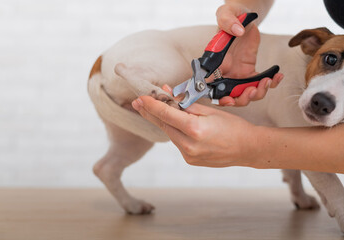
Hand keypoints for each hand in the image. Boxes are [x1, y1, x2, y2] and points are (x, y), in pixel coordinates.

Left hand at [131, 95, 260, 167]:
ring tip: (154, 109)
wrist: (247, 149)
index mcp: (195, 130)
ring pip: (170, 134)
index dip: (151, 105)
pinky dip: (174, 131)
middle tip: (137, 103)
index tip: (141, 97)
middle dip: (150, 113)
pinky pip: (178, 142)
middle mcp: (189, 146)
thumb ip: (186, 105)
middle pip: (164, 125)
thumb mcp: (210, 111)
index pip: (166, 114)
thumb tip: (168, 95)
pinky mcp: (190, 160)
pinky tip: (174, 123)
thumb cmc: (233, 127)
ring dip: (163, 121)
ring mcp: (189, 156)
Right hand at [214, 2, 282, 106]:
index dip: (217, 97)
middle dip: (241, 99)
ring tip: (268, 80)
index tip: (228, 99)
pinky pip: (259, 85)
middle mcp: (224, 72)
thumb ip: (227, 20)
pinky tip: (277, 76)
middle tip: (253, 90)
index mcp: (214, 63)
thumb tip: (237, 32)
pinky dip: (270, 84)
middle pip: (228, 96)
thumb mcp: (226, 13)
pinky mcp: (250, 73)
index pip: (210, 86)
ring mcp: (237, 74)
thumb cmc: (232, 15)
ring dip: (257, 93)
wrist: (245, 18)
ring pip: (245, 95)